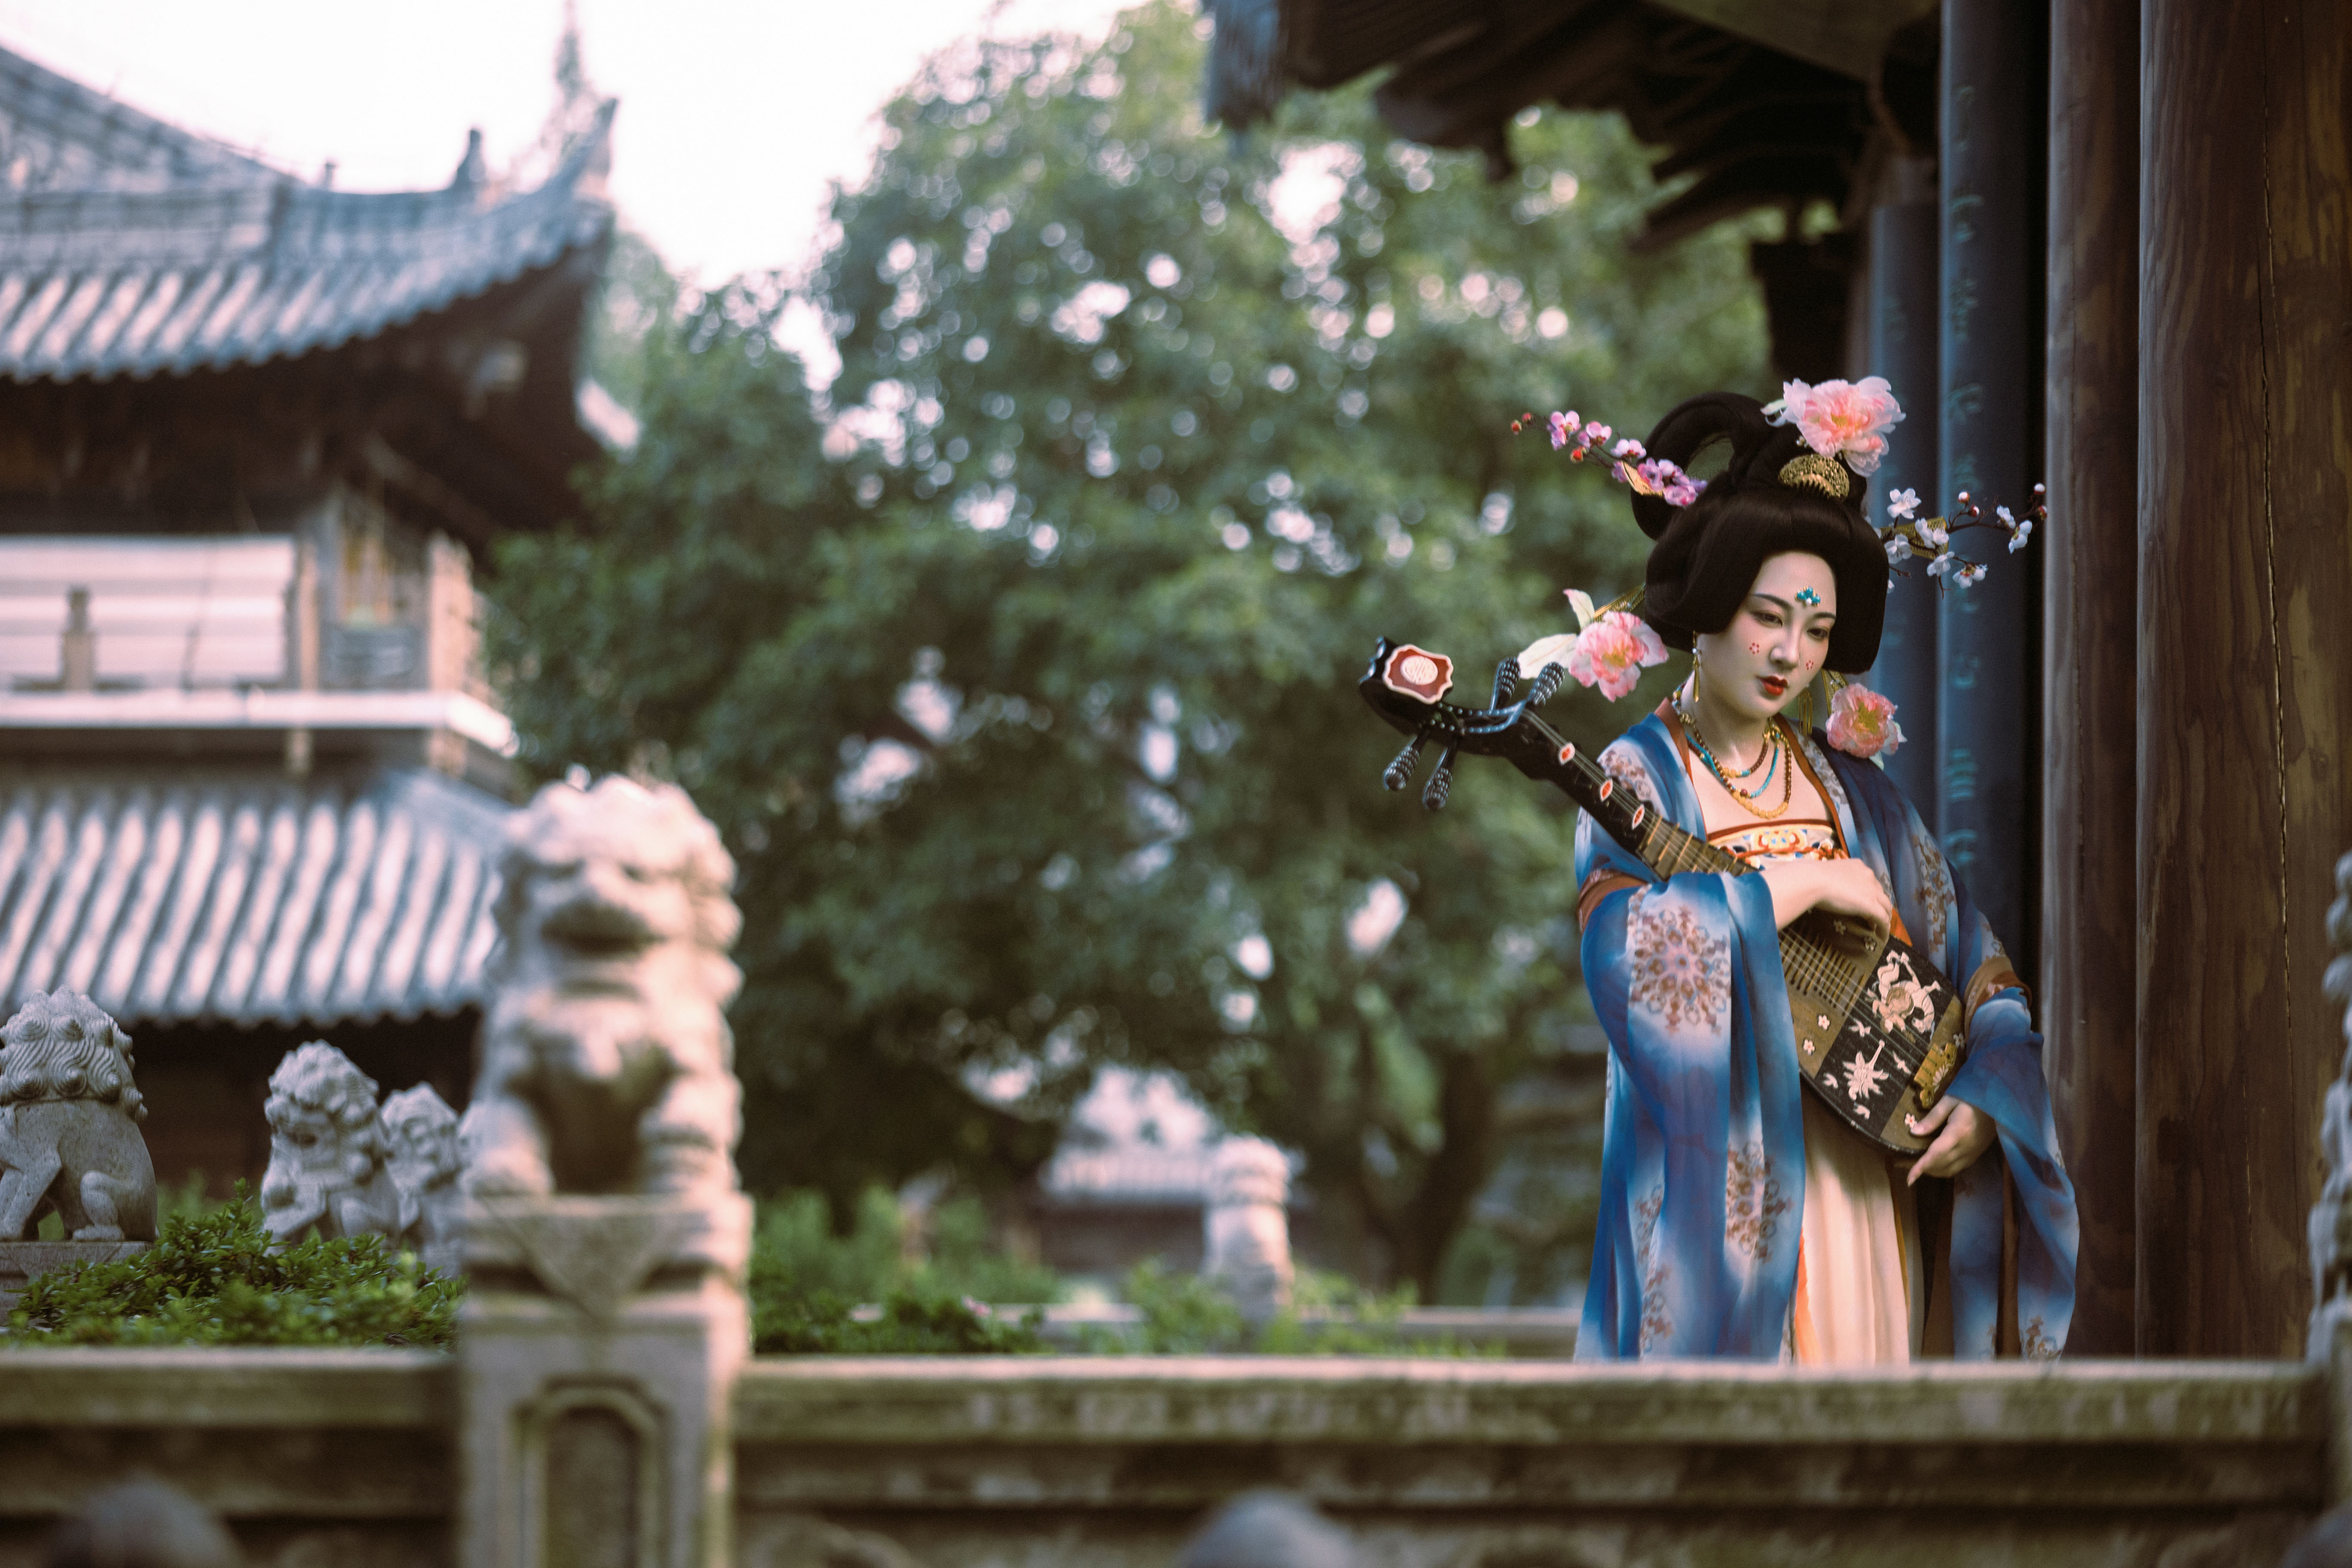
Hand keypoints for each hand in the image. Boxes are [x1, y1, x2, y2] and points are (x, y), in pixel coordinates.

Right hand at [1759, 858, 1894, 930]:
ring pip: (1886, 907)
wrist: (1811, 881)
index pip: (1870, 882)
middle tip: (1875, 918)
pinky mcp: (1871, 905)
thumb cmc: (1810, 877)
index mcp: (1857, 866)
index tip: (1867, 904)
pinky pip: (1883, 920)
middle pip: (1881, 893)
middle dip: (1880, 906)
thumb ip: (1830, 880)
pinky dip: (1884, 929)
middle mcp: (1868, 875)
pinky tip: (1881, 937)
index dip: (1871, 894)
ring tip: (1879, 929)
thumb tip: (1819, 885)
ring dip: (1884, 918)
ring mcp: (1871, 890)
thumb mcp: (1824, 874)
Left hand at [1905, 1097, 1995, 1184]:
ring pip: (1950, 1170)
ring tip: (1918, 1166)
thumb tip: (1914, 1132)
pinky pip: (1958, 1167)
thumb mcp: (1949, 1101)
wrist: (1999, 1102)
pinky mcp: (1977, 1154)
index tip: (1909, 1178)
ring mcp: (1974, 1153)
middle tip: (1904, 1165)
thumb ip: (1932, 1118)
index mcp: (1958, 1133)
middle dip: (1922, 1170)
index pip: (1936, 1155)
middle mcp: (1966, 1148)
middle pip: (1941, 1166)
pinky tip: (1935, 1162)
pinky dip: (1944, 1169)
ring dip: (1933, 1171)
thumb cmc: (1972, 1097)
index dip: (1921, 1167)